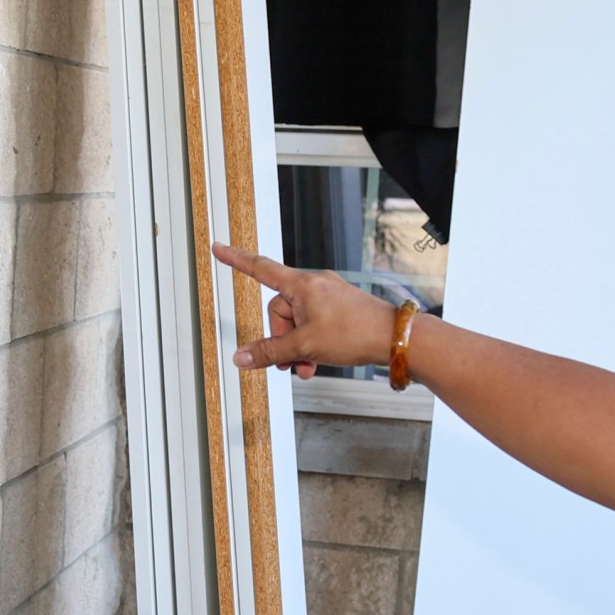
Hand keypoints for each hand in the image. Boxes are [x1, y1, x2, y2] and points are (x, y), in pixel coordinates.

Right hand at [210, 242, 401, 379]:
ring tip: (308, 365)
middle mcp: (314, 285)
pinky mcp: (340, 308)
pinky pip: (313, 324)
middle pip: (279, 310)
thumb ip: (269, 352)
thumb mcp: (304, 346)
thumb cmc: (356, 333)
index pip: (261, 268)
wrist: (395, 339)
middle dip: (281, 338)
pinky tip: (317, 360)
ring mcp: (328, 296)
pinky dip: (311, 343)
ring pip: (297, 322)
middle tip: (292, 360)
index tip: (219, 248)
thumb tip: (241, 357)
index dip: (236, 260)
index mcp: (302, 284)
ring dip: (296, 346)